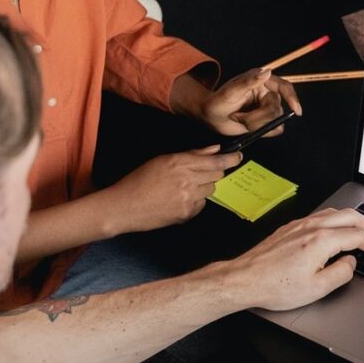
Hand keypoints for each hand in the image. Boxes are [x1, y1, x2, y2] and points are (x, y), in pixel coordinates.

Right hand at [106, 146, 240, 233]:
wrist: (125, 206)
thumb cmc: (139, 180)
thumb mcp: (163, 160)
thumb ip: (192, 155)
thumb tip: (215, 149)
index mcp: (179, 163)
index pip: (214, 161)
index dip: (230, 159)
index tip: (238, 157)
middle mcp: (186, 180)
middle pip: (216, 175)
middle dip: (213, 173)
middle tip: (199, 174)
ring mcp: (188, 198)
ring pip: (210, 190)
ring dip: (202, 187)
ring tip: (183, 188)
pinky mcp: (186, 213)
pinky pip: (201, 204)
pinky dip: (195, 201)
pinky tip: (178, 199)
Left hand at [200, 68, 301, 135]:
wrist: (211, 116)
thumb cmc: (219, 100)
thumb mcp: (232, 91)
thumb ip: (250, 82)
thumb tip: (268, 72)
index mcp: (262, 81)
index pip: (284, 87)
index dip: (292, 98)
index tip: (296, 111)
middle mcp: (267, 94)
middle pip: (276, 109)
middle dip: (257, 118)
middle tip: (238, 117)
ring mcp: (267, 109)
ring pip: (275, 122)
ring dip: (255, 124)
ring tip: (240, 119)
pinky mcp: (266, 122)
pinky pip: (273, 130)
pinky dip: (259, 131)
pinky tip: (246, 126)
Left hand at [223, 208, 363, 310]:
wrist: (245, 279)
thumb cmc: (275, 286)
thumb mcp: (317, 288)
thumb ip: (342, 273)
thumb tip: (351, 263)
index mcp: (321, 241)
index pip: (358, 236)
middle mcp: (310, 227)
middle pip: (350, 216)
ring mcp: (299, 225)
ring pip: (334, 213)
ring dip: (353, 221)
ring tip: (361, 234)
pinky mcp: (289, 228)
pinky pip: (319, 216)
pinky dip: (336, 221)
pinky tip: (335, 232)